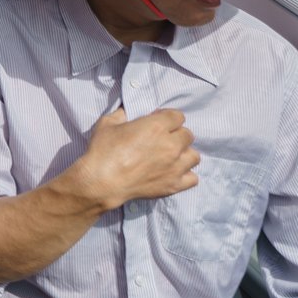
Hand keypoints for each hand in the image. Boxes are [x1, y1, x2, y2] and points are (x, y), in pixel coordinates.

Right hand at [73, 109, 199, 209]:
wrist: (102, 181)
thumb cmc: (103, 150)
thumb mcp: (107, 123)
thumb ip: (121, 114)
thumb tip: (126, 113)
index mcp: (156, 126)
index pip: (177, 116)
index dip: (167, 117)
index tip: (158, 122)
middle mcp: (171, 145)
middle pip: (188, 135)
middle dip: (176, 134)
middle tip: (162, 140)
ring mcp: (175, 167)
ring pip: (194, 156)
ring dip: (184, 154)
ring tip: (170, 157)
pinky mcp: (174, 185)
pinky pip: (193, 178)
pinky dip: (186, 175)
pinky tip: (172, 173)